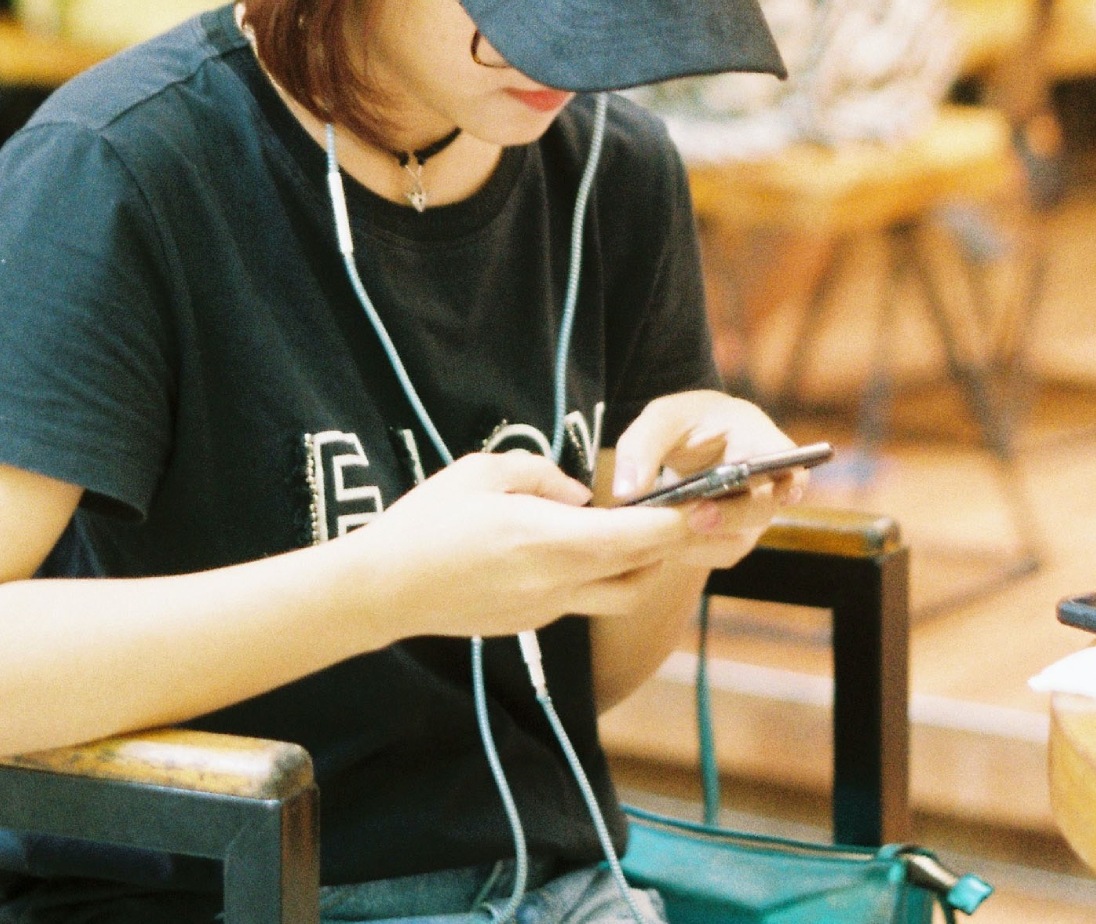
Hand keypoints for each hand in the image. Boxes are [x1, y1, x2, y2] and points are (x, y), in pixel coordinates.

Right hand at [351, 451, 692, 639]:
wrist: (384, 589)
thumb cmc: (427, 522)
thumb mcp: (482, 472)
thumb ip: (542, 476)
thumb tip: (577, 495)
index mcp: (550, 541)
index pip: (639, 537)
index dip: (682, 522)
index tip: (711, 503)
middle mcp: (559, 584)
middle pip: (643, 572)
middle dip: (672, 545)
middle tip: (686, 513)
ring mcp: (547, 610)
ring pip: (619, 593)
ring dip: (639, 565)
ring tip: (635, 530)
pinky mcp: (531, 623)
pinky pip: (583, 598)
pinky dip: (598, 574)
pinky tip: (576, 547)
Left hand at [610, 391, 807, 570]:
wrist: (687, 442)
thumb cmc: (684, 422)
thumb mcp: (661, 419)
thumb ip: (641, 447)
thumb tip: (628, 491)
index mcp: (758, 439)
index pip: (790, 463)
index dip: (792, 481)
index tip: (784, 493)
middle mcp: (765, 481)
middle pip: (762, 508)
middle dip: (729, 517)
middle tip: (694, 519)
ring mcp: (752, 512)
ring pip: (738, 539)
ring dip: (702, 541)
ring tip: (663, 536)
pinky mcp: (734, 535)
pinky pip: (718, 552)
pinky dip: (691, 551)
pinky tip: (663, 542)